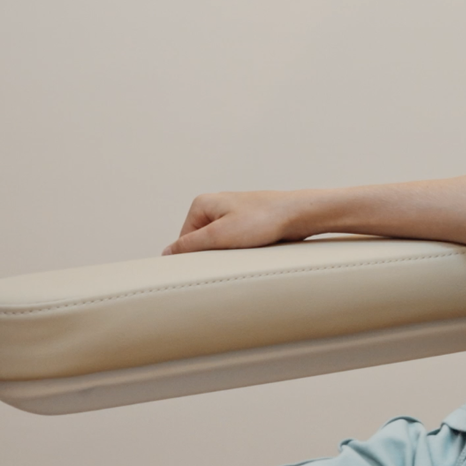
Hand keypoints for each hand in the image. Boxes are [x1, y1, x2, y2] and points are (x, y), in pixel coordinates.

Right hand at [164, 191, 313, 254]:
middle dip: (214, 253)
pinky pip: (236, 241)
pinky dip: (242, 248)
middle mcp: (215, 206)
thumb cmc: (262, 220)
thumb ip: (190, 245)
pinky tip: (254, 247)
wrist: (299, 214)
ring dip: (229, 252)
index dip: (196, 256)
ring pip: (220, 243)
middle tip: (231, 255)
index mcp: (202, 204)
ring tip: (246, 248)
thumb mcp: (219, 235)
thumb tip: (166, 253)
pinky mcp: (248, 222)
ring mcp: (232, 213)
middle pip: (201, 241)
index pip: (183, 240)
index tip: (212, 261)